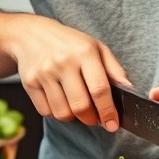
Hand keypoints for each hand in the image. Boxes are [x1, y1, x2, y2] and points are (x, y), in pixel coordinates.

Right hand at [6, 15, 130, 131]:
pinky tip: (59, 99)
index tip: (113, 124)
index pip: (99, 89)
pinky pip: (46, 111)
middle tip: (95, 117)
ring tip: (76, 105)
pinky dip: (55, 112)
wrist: (30, 33)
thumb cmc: (68, 43)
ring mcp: (44, 73)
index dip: (108, 111)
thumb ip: (114, 69)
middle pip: (81, 106)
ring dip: (73, 117)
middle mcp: (63, 62)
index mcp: (85, 53)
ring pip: (63, 113)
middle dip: (92, 119)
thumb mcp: (95, 47)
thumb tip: (129, 90)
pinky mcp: (29, 82)